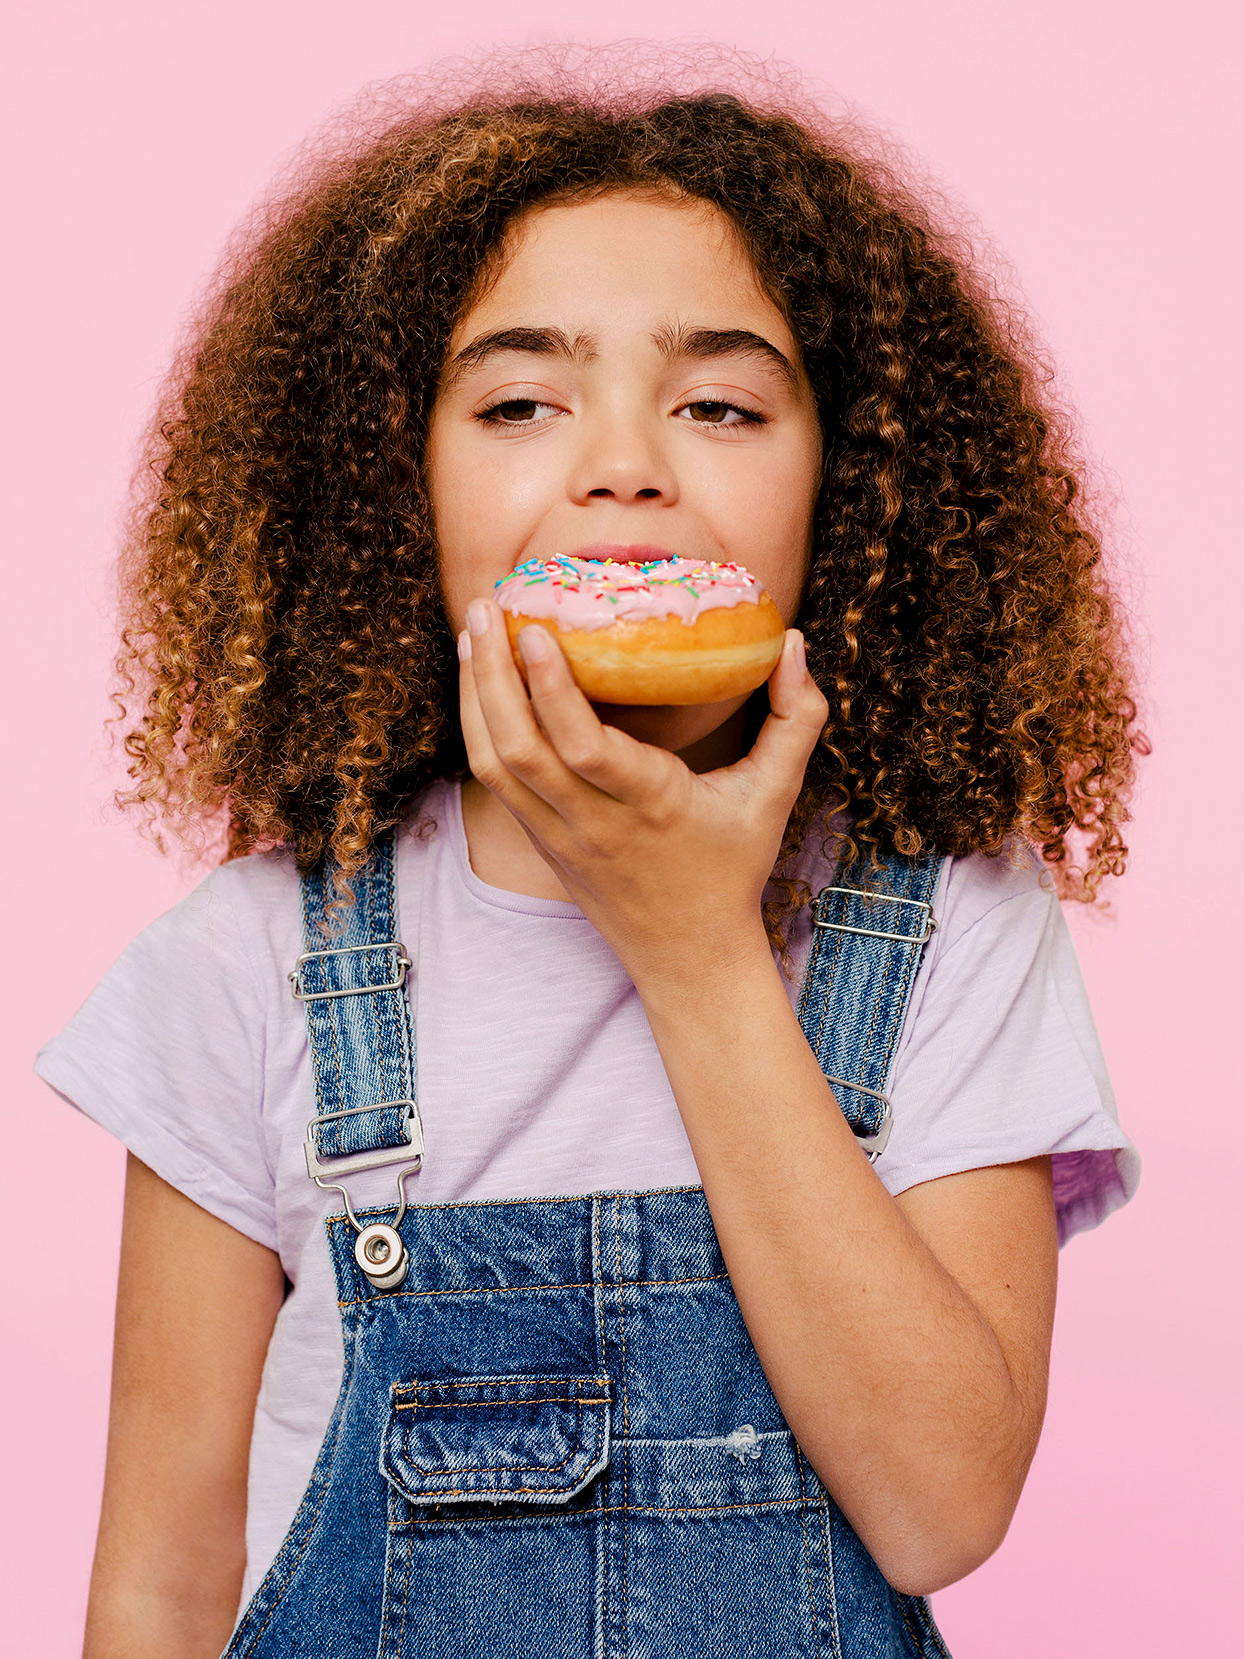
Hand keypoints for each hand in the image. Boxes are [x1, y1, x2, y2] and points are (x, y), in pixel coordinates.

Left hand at [457, 600, 828, 988]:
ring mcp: (558, 836)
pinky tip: (481, 681)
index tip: (538, 632)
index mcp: (651, 805)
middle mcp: (593, 823)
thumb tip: (791, 641)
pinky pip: (496, 780)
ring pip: (493, 765)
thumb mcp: (775, 795)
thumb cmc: (733, 867)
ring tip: (475, 630)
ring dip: (474, 696)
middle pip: (519, 750)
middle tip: (488, 607)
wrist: (689, 955)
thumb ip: (795, 718)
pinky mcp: (539, 842)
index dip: (553, 690)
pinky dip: (480, 726)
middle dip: (492, 676)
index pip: (585, 749)